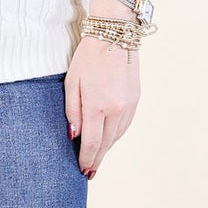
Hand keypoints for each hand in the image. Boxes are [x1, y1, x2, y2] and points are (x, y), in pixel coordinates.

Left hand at [63, 33, 140, 178]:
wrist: (115, 35)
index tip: (82, 170)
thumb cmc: (88, 57)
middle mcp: (117, 109)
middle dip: (96, 159)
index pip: (92, 143)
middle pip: (106, 144)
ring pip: (117, 136)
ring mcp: (129, 105)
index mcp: (98, 106)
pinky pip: (125, 125)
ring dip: (106, 149)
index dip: (86, 159)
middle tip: (89, 172)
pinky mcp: (136, 99)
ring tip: (97, 159)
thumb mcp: (72, 84)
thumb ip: (72, 112)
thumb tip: (75, 136)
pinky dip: (116, 135)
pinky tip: (108, 139)